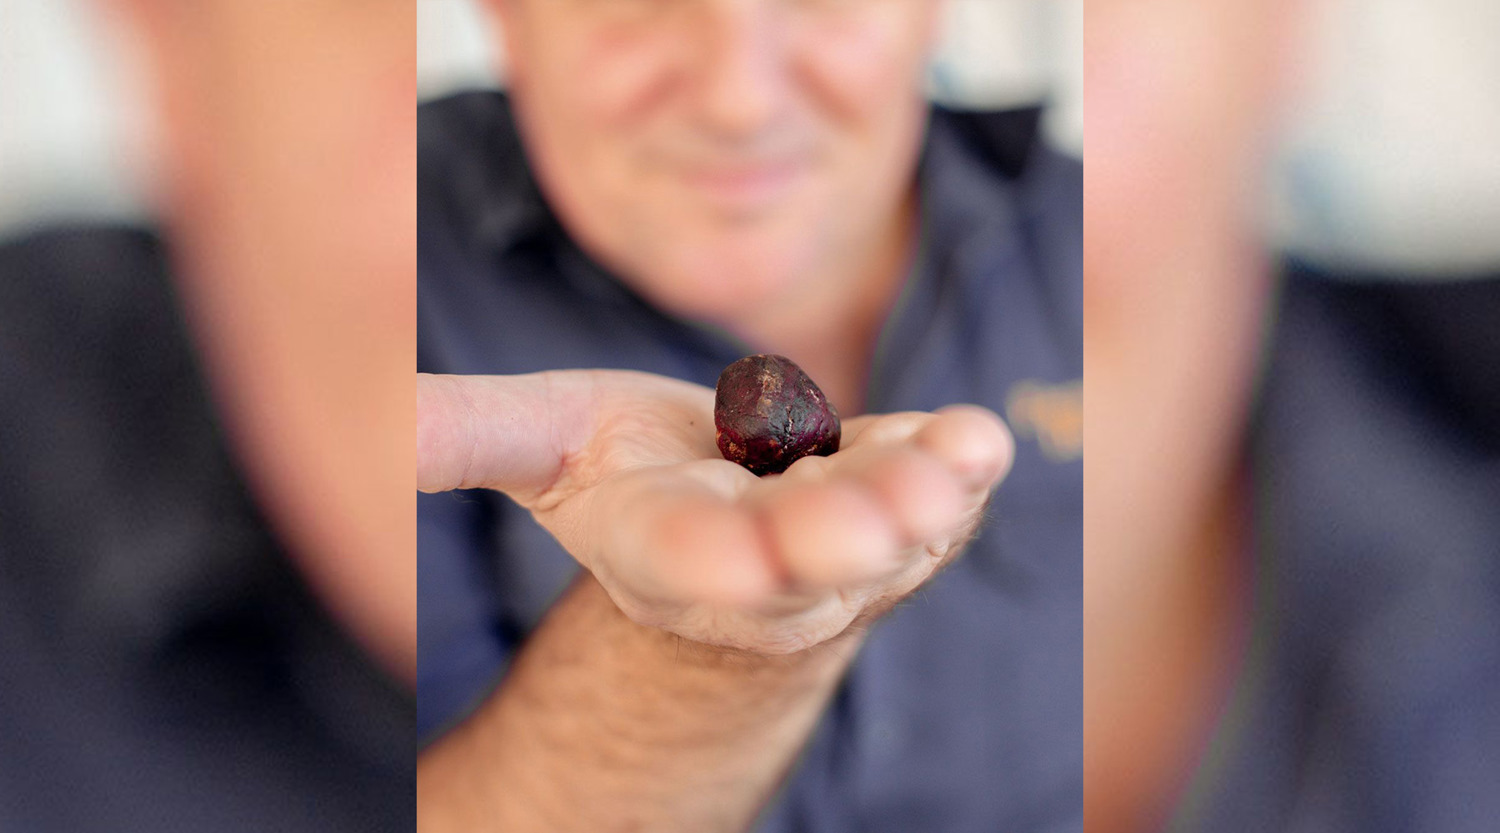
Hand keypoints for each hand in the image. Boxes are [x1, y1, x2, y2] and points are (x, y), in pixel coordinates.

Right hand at [418, 370, 1010, 654]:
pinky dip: (965, 467)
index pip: (682, 561)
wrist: (738, 517)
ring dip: (921, 507)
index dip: (710, 561)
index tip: (739, 561)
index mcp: (664, 546)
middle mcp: (761, 565)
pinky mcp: (910, 507)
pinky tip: (982, 440)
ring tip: (949, 471)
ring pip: (891, 537)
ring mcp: (848, 545)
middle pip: (799, 561)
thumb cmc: (638, 474)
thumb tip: (353, 408)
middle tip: (876, 529)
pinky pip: (945, 493)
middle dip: (832, 543)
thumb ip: (462, 434)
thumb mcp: (546, 443)